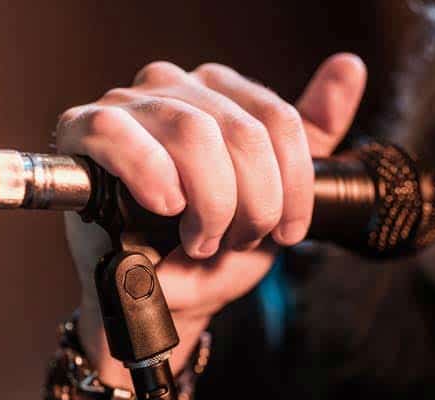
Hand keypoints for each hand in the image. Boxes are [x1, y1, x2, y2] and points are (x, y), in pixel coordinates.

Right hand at [58, 53, 366, 382]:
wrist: (169, 297)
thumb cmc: (216, 245)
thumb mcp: (279, 195)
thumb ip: (313, 133)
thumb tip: (349, 66)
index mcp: (224, 93)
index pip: (279, 120)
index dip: (292, 187)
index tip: (286, 233)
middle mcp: (178, 86)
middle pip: (243, 131)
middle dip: (252, 204)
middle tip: (235, 239)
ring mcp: (131, 104)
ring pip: (193, 134)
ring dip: (208, 204)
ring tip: (200, 238)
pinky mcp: (85, 129)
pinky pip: (122, 134)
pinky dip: (151, 178)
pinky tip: (163, 206)